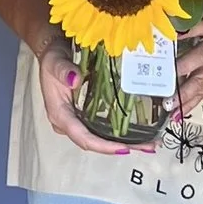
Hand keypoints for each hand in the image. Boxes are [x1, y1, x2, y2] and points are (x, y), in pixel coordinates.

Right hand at [31, 36, 137, 155]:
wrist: (55, 56)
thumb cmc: (53, 60)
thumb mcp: (55, 62)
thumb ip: (63, 70)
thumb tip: (75, 79)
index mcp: (60, 115)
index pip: (83, 137)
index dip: (104, 145)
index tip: (124, 148)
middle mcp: (69, 123)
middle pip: (95, 142)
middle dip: (120, 147)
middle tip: (147, 147)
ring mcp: (78, 121)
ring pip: (100, 138)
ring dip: (124, 142)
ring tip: (148, 144)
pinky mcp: (85, 117)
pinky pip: (102, 130)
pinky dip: (119, 134)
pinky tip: (138, 134)